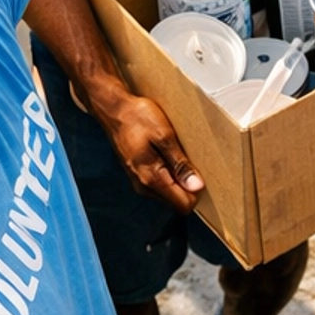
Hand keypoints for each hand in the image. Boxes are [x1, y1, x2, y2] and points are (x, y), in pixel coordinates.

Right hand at [95, 87, 203, 212]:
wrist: (114, 110)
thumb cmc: (137, 118)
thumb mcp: (164, 136)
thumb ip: (180, 164)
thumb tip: (196, 186)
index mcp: (151, 178)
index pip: (183, 205)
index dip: (196, 191)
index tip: (200, 172)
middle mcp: (144, 186)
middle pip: (177, 200)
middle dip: (188, 185)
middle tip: (189, 158)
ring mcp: (140, 182)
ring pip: (169, 192)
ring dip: (178, 177)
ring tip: (176, 152)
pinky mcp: (139, 174)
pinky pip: (161, 182)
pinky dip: (169, 172)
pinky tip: (167, 152)